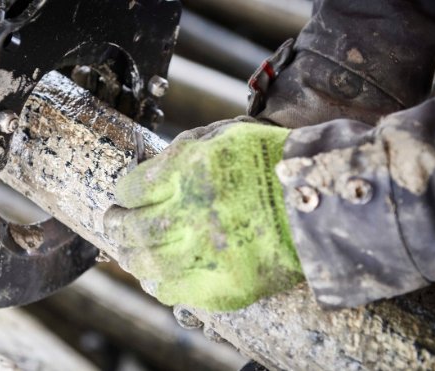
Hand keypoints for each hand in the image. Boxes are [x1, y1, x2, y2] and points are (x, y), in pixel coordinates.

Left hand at [104, 122, 304, 310]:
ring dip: (131, 257)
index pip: (134, 188)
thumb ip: (183, 151)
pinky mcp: (224, 286)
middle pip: (132, 228)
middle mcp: (193, 213)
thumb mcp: (226, 135)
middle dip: (115, 225)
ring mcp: (208, 254)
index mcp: (191, 170)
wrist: (321, 202)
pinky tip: (155, 278)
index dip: (124, 192)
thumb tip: (150, 171)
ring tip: (130, 251)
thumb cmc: (274, 162)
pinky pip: (175, 292)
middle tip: (113, 222)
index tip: (125, 195)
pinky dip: (158, 284)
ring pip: (147, 264)